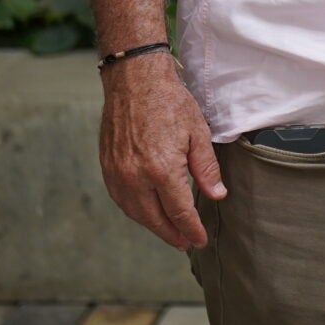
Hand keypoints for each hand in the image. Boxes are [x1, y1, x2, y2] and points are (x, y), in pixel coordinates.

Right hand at [98, 52, 226, 249]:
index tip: (199, 240)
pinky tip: (148, 213)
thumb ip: (206, 169)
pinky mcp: (107, 168)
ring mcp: (118, 174)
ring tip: (170, 232)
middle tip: (186, 243)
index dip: (191, 229)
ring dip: (153, 226)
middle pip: (155, 219)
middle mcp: (136, 177)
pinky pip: (122, 200)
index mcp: (161, 170)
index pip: (179, 212)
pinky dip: (136, 212)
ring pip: (136, 213)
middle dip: (172, 235)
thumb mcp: (198, 133)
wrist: (134, 81)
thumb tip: (216, 195)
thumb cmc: (170, 102)